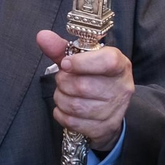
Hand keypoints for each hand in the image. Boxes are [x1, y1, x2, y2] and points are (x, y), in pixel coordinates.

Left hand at [36, 30, 133, 152]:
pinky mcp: (106, 128)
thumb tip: (42, 36)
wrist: (111, 106)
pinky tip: (64, 108)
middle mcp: (122, 87)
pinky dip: (61, 114)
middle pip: (83, 86)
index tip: (66, 64)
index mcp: (119, 64)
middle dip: (63, 82)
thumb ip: (62, 48)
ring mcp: (115, 110)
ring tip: (62, 93)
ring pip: (76, 106)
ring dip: (60, 99)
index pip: (106, 62)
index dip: (80, 63)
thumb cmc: (94, 76)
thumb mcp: (82, 59)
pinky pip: (73, 122)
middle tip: (62, 80)